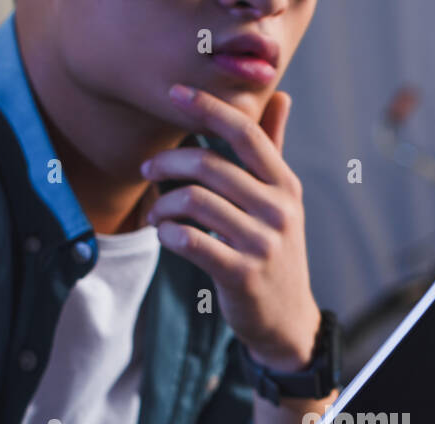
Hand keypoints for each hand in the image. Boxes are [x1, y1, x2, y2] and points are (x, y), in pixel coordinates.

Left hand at [143, 84, 319, 371]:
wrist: (286, 319)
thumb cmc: (273, 251)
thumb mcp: (282, 201)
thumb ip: (274, 149)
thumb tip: (280, 96)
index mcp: (285, 185)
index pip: (245, 132)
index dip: (207, 107)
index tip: (174, 94)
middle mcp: (279, 211)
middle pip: (210, 165)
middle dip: (168, 163)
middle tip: (148, 171)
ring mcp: (262, 244)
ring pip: (194, 202)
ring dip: (162, 204)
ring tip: (156, 214)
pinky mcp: (243, 275)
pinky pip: (190, 241)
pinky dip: (167, 233)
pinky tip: (165, 235)